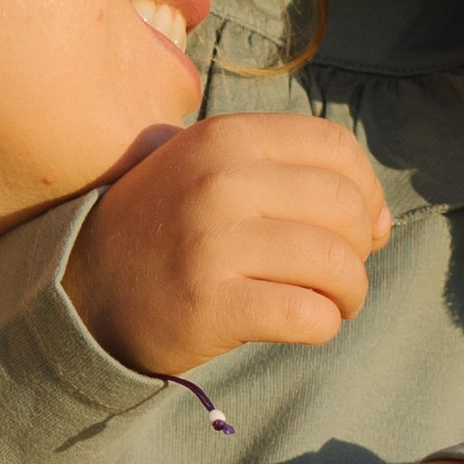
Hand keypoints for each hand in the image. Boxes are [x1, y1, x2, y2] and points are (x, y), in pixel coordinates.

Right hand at [63, 112, 389, 375]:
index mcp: (226, 138)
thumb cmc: (166, 229)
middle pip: (345, 208)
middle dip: (362, 248)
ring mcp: (212, 244)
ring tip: (333, 303)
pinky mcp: (209, 305)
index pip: (336, 148)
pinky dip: (323, 325)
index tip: (359, 225)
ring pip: (336, 265)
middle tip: (340, 273)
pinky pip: (308, 315)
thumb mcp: (211, 170)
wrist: (83, 287)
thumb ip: (290, 172)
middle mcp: (220, 182)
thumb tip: (381, 216)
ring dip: (351, 292)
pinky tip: (305, 324)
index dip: (366, 190)